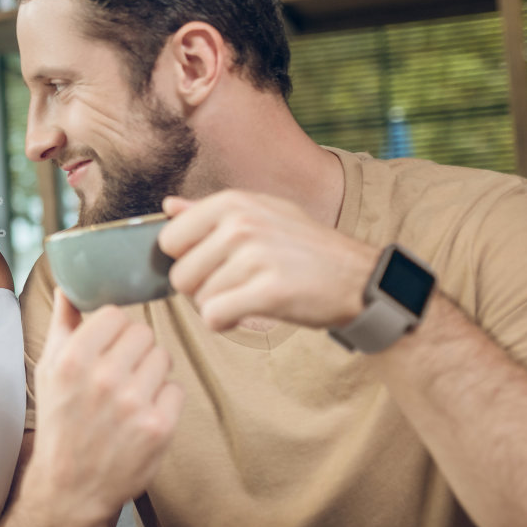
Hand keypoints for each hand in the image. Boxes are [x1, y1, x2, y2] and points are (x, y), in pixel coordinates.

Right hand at [28, 292, 182, 526]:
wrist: (70, 488)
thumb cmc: (59, 423)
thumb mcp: (48, 372)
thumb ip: (62, 325)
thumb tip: (68, 284)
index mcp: (72, 360)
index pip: (115, 314)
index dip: (114, 329)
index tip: (109, 345)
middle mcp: (103, 379)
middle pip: (143, 333)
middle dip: (134, 350)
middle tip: (121, 373)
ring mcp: (133, 404)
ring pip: (163, 358)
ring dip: (151, 373)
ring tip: (131, 395)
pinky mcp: (159, 428)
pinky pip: (175, 390)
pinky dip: (163, 401)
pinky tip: (142, 416)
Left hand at [157, 191, 379, 331]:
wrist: (359, 279)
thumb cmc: (304, 249)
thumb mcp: (261, 215)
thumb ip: (209, 212)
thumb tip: (167, 206)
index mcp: (233, 203)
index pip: (169, 240)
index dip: (187, 260)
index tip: (214, 265)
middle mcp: (242, 223)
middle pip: (180, 274)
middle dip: (201, 289)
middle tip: (236, 286)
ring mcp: (256, 255)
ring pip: (198, 299)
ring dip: (220, 307)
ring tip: (250, 296)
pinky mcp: (270, 290)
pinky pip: (215, 316)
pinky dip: (226, 323)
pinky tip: (249, 313)